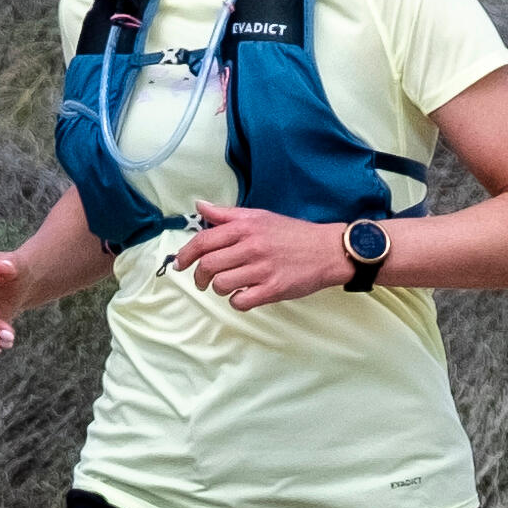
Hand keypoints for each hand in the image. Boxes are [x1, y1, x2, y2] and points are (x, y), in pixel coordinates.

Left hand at [176, 204, 350, 306]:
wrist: (328, 250)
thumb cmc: (292, 233)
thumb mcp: (260, 216)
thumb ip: (227, 214)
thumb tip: (199, 206)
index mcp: (245, 228)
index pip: (203, 241)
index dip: (186, 254)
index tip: (180, 264)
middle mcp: (252, 247)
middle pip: (208, 265)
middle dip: (199, 277)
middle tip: (202, 281)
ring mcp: (262, 269)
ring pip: (221, 284)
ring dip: (218, 288)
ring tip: (227, 286)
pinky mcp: (273, 289)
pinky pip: (241, 301)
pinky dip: (236, 301)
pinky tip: (244, 295)